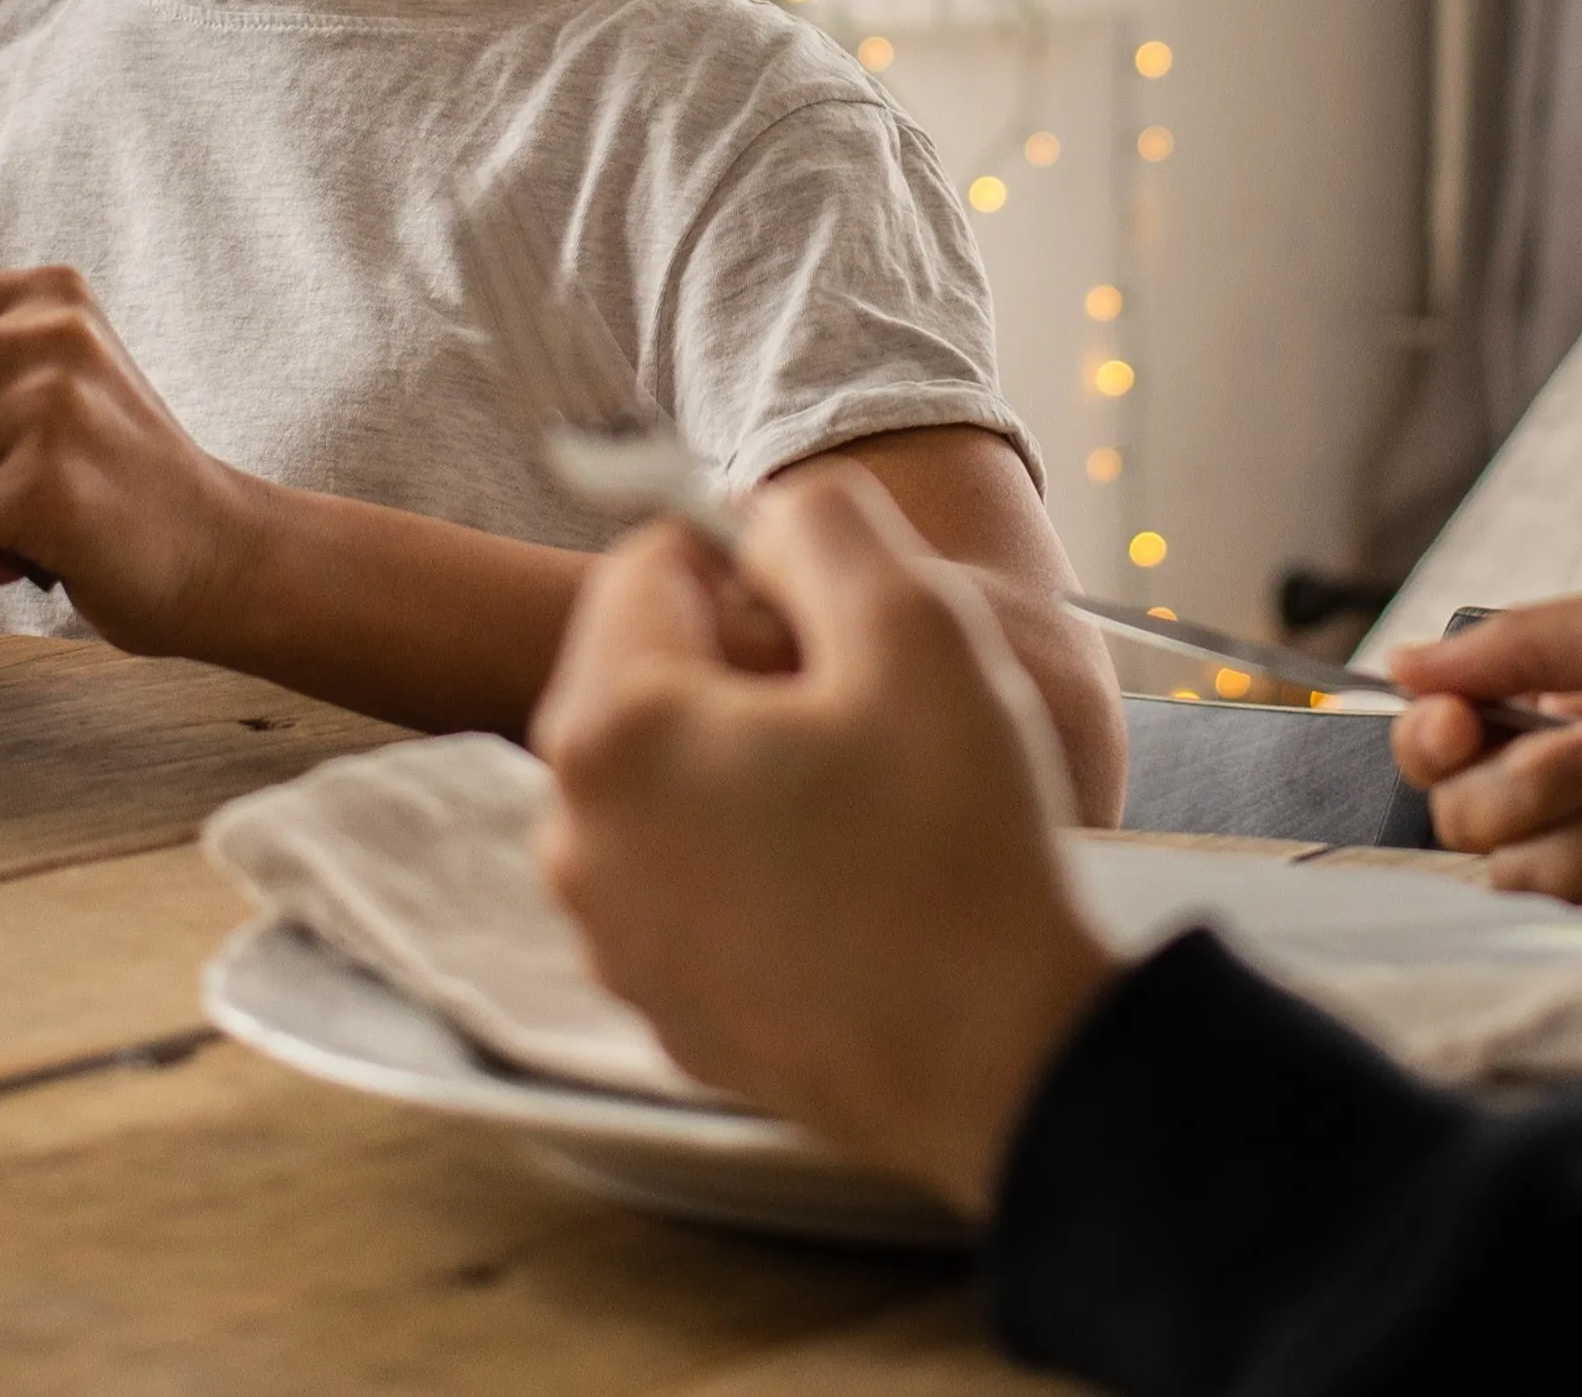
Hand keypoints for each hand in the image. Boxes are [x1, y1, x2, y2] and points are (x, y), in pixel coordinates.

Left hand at [532, 479, 1115, 1216]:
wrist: (1004, 1064)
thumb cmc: (958, 847)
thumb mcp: (919, 625)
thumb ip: (824, 523)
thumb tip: (764, 517)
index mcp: (612, 730)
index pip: (648, 564)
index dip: (758, 569)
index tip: (844, 634)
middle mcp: (576, 837)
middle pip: (646, 676)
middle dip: (745, 671)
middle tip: (863, 723)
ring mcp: (612, 936)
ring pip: (669, 779)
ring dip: (749, 766)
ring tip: (863, 808)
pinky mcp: (659, 1005)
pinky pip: (690, 878)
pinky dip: (752, 861)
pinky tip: (850, 888)